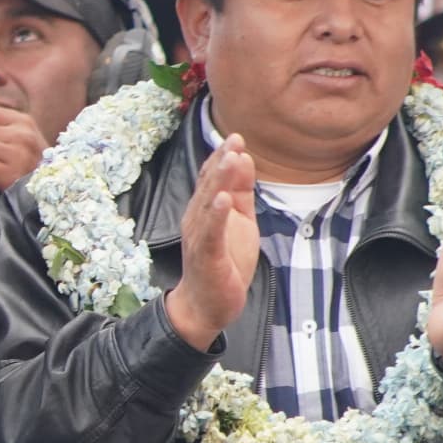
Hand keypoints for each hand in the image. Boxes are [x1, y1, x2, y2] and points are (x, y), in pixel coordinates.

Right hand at [162, 137, 261, 350]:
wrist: (207, 305)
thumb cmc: (224, 262)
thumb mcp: (240, 221)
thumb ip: (242, 192)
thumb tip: (244, 159)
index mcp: (206, 210)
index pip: (212, 178)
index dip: (223, 157)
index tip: (237, 138)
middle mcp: (198, 219)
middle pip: (209, 185)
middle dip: (222, 161)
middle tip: (235, 140)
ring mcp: (200, 236)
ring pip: (209, 203)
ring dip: (220, 180)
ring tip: (231, 159)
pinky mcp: (206, 255)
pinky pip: (211, 232)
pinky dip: (216, 215)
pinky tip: (224, 200)